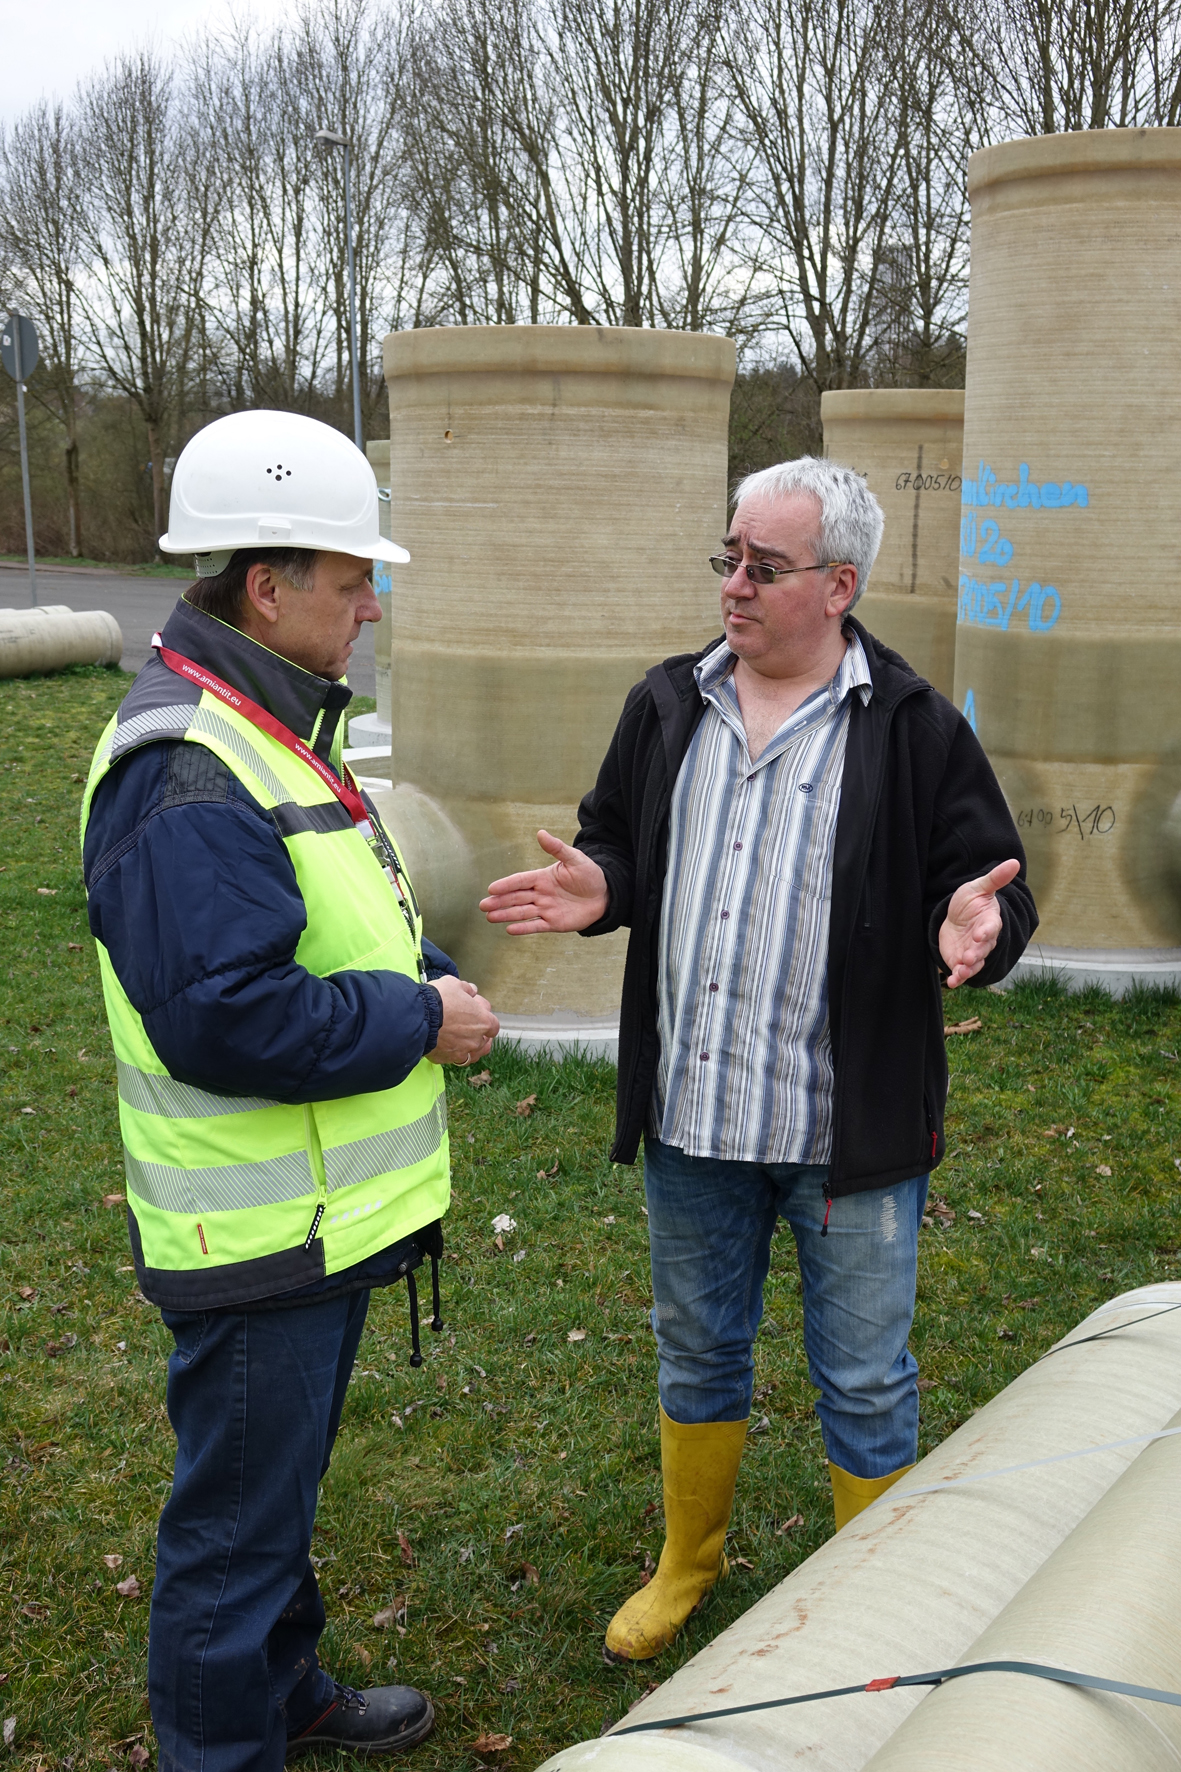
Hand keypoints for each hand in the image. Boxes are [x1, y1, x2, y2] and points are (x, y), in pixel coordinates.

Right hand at [427, 973, 498, 1064]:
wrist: (418, 1017)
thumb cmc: (439, 999)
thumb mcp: (455, 984)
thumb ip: (467, 989)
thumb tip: (471, 991)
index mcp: (483, 1022)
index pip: (493, 1025)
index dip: (485, 1017)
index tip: (476, 1011)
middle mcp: (476, 1040)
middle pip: (484, 1040)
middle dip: (478, 1032)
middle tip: (467, 1024)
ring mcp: (461, 1052)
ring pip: (473, 1054)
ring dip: (470, 1047)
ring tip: (463, 1040)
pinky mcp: (446, 1059)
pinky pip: (454, 1059)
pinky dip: (454, 1053)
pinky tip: (450, 1048)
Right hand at [480, 829, 608, 934]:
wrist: (605, 896)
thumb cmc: (590, 875)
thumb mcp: (575, 859)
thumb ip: (557, 848)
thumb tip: (540, 833)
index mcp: (543, 878)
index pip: (520, 881)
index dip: (506, 885)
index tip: (491, 888)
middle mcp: (540, 894)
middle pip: (516, 898)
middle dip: (499, 901)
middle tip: (483, 905)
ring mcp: (546, 909)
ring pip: (521, 912)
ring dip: (506, 915)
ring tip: (490, 917)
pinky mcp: (553, 923)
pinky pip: (536, 926)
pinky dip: (523, 928)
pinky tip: (509, 929)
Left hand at [939, 859, 1020, 988]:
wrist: (956, 917)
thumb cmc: (970, 901)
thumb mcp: (979, 887)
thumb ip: (995, 879)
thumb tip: (1014, 862)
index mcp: (990, 922)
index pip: (991, 927)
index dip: (986, 932)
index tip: (980, 934)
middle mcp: (984, 940)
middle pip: (983, 948)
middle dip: (976, 953)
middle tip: (968, 957)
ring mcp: (973, 952)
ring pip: (974, 964)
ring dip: (968, 969)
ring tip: (959, 972)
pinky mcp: (961, 961)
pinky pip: (962, 972)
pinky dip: (958, 978)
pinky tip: (952, 982)